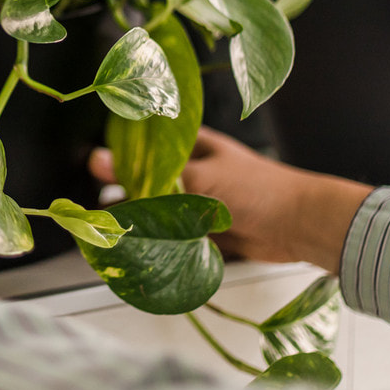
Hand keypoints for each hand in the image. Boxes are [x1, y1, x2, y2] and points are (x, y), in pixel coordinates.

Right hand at [89, 127, 372, 274]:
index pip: (144, 142)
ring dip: (140, 220)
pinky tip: (137, 248)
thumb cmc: (258, 189)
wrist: (301, 226)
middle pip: (147, 178)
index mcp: (190, 144)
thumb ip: (147, 175)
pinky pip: (173, 235)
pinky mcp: (205, 230)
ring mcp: (198, 201)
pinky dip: (158, 241)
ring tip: (110, 230)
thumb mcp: (196, 178)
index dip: (117, 151)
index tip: (89, 166)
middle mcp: (192, 170)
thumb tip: (98, 160)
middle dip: (124, 192)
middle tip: (94, 205)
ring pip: (158, 208)